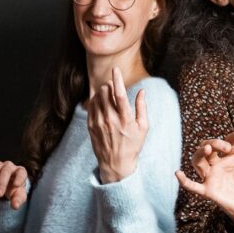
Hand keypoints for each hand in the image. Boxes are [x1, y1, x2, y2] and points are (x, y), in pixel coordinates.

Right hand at [0, 160, 28, 209]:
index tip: (16, 185)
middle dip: (2, 183)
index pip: (21, 172)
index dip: (20, 177)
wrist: (6, 185)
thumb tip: (15, 206)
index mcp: (19, 172)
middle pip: (6, 171)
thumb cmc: (14, 189)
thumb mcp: (18, 196)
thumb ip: (18, 200)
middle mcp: (9, 167)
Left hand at [87, 66, 147, 182]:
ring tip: (108, 97)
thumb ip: (142, 108)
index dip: (117, 79)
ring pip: (96, 97)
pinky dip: (95, 100)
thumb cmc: (132, 145)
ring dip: (102, 92)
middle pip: (105, 91)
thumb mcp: (143, 128)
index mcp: (125, 119)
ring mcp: (99, 122)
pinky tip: (101, 104)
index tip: (116, 69)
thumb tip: (142, 91)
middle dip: (109, 85)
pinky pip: (90, 106)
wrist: (115, 163)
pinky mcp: (91, 126)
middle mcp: (110, 119)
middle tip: (113, 89)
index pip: (119, 94)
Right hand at [175, 130, 233, 232]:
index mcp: (231, 158)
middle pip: (208, 147)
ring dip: (200, 153)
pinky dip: (184, 181)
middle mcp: (218, 165)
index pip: (230, 142)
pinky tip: (178, 174)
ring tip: (208, 149)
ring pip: (198, 161)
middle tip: (227, 146)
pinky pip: (193, 186)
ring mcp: (211, 177)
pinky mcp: (208, 191)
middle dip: (215, 142)